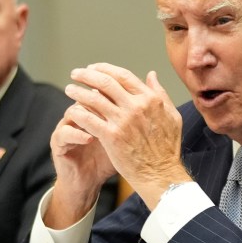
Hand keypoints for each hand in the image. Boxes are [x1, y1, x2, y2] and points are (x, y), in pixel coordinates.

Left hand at [61, 63, 191, 208]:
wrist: (160, 174)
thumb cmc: (167, 149)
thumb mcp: (172, 116)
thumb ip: (160, 93)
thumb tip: (151, 75)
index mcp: (150, 99)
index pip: (123, 76)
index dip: (105, 69)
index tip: (94, 68)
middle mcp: (136, 106)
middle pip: (105, 82)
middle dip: (87, 75)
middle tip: (76, 73)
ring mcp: (123, 121)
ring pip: (94, 98)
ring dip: (78, 91)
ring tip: (69, 89)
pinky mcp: (111, 136)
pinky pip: (89, 119)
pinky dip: (78, 112)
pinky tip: (72, 111)